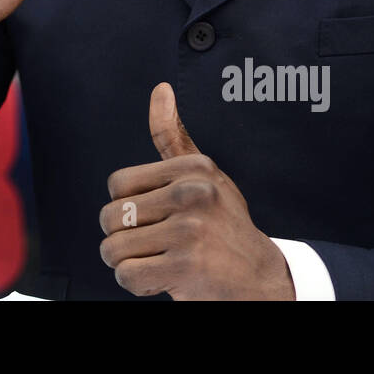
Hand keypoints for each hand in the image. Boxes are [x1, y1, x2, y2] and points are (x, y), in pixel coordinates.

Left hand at [99, 82, 295, 299]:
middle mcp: (193, 194)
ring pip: (114, 249)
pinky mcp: (185, 267)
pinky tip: (162, 278)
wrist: (261, 277)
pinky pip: (127, 275)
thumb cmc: (224, 224)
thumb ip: (173, 136)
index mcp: (193, 168)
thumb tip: (161, 89)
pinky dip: (137, 284)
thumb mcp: (204, 175)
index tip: (151, 216)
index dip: (125, 206)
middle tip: (152, 244)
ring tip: (155, 260)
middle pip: (111, 217)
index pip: (117, 184)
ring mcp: (189, 231)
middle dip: (122, 238)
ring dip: (126, 263)